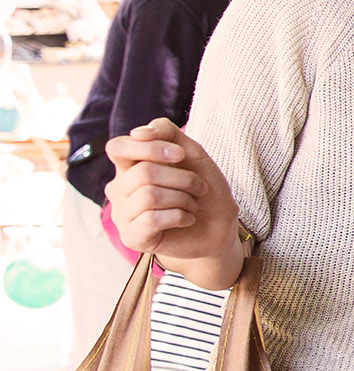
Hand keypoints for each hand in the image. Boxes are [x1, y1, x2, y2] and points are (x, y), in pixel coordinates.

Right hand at [104, 119, 239, 262]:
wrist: (219, 226)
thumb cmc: (202, 189)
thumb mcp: (192, 153)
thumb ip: (166, 133)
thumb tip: (138, 133)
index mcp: (129, 166)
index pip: (117, 147)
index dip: (150, 148)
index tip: (181, 155)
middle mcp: (119, 188)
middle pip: (143, 172)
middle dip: (183, 178)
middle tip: (198, 187)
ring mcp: (121, 214)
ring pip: (149, 195)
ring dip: (184, 199)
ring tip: (192, 204)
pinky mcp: (131, 237)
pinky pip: (152, 219)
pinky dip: (180, 216)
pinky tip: (186, 220)